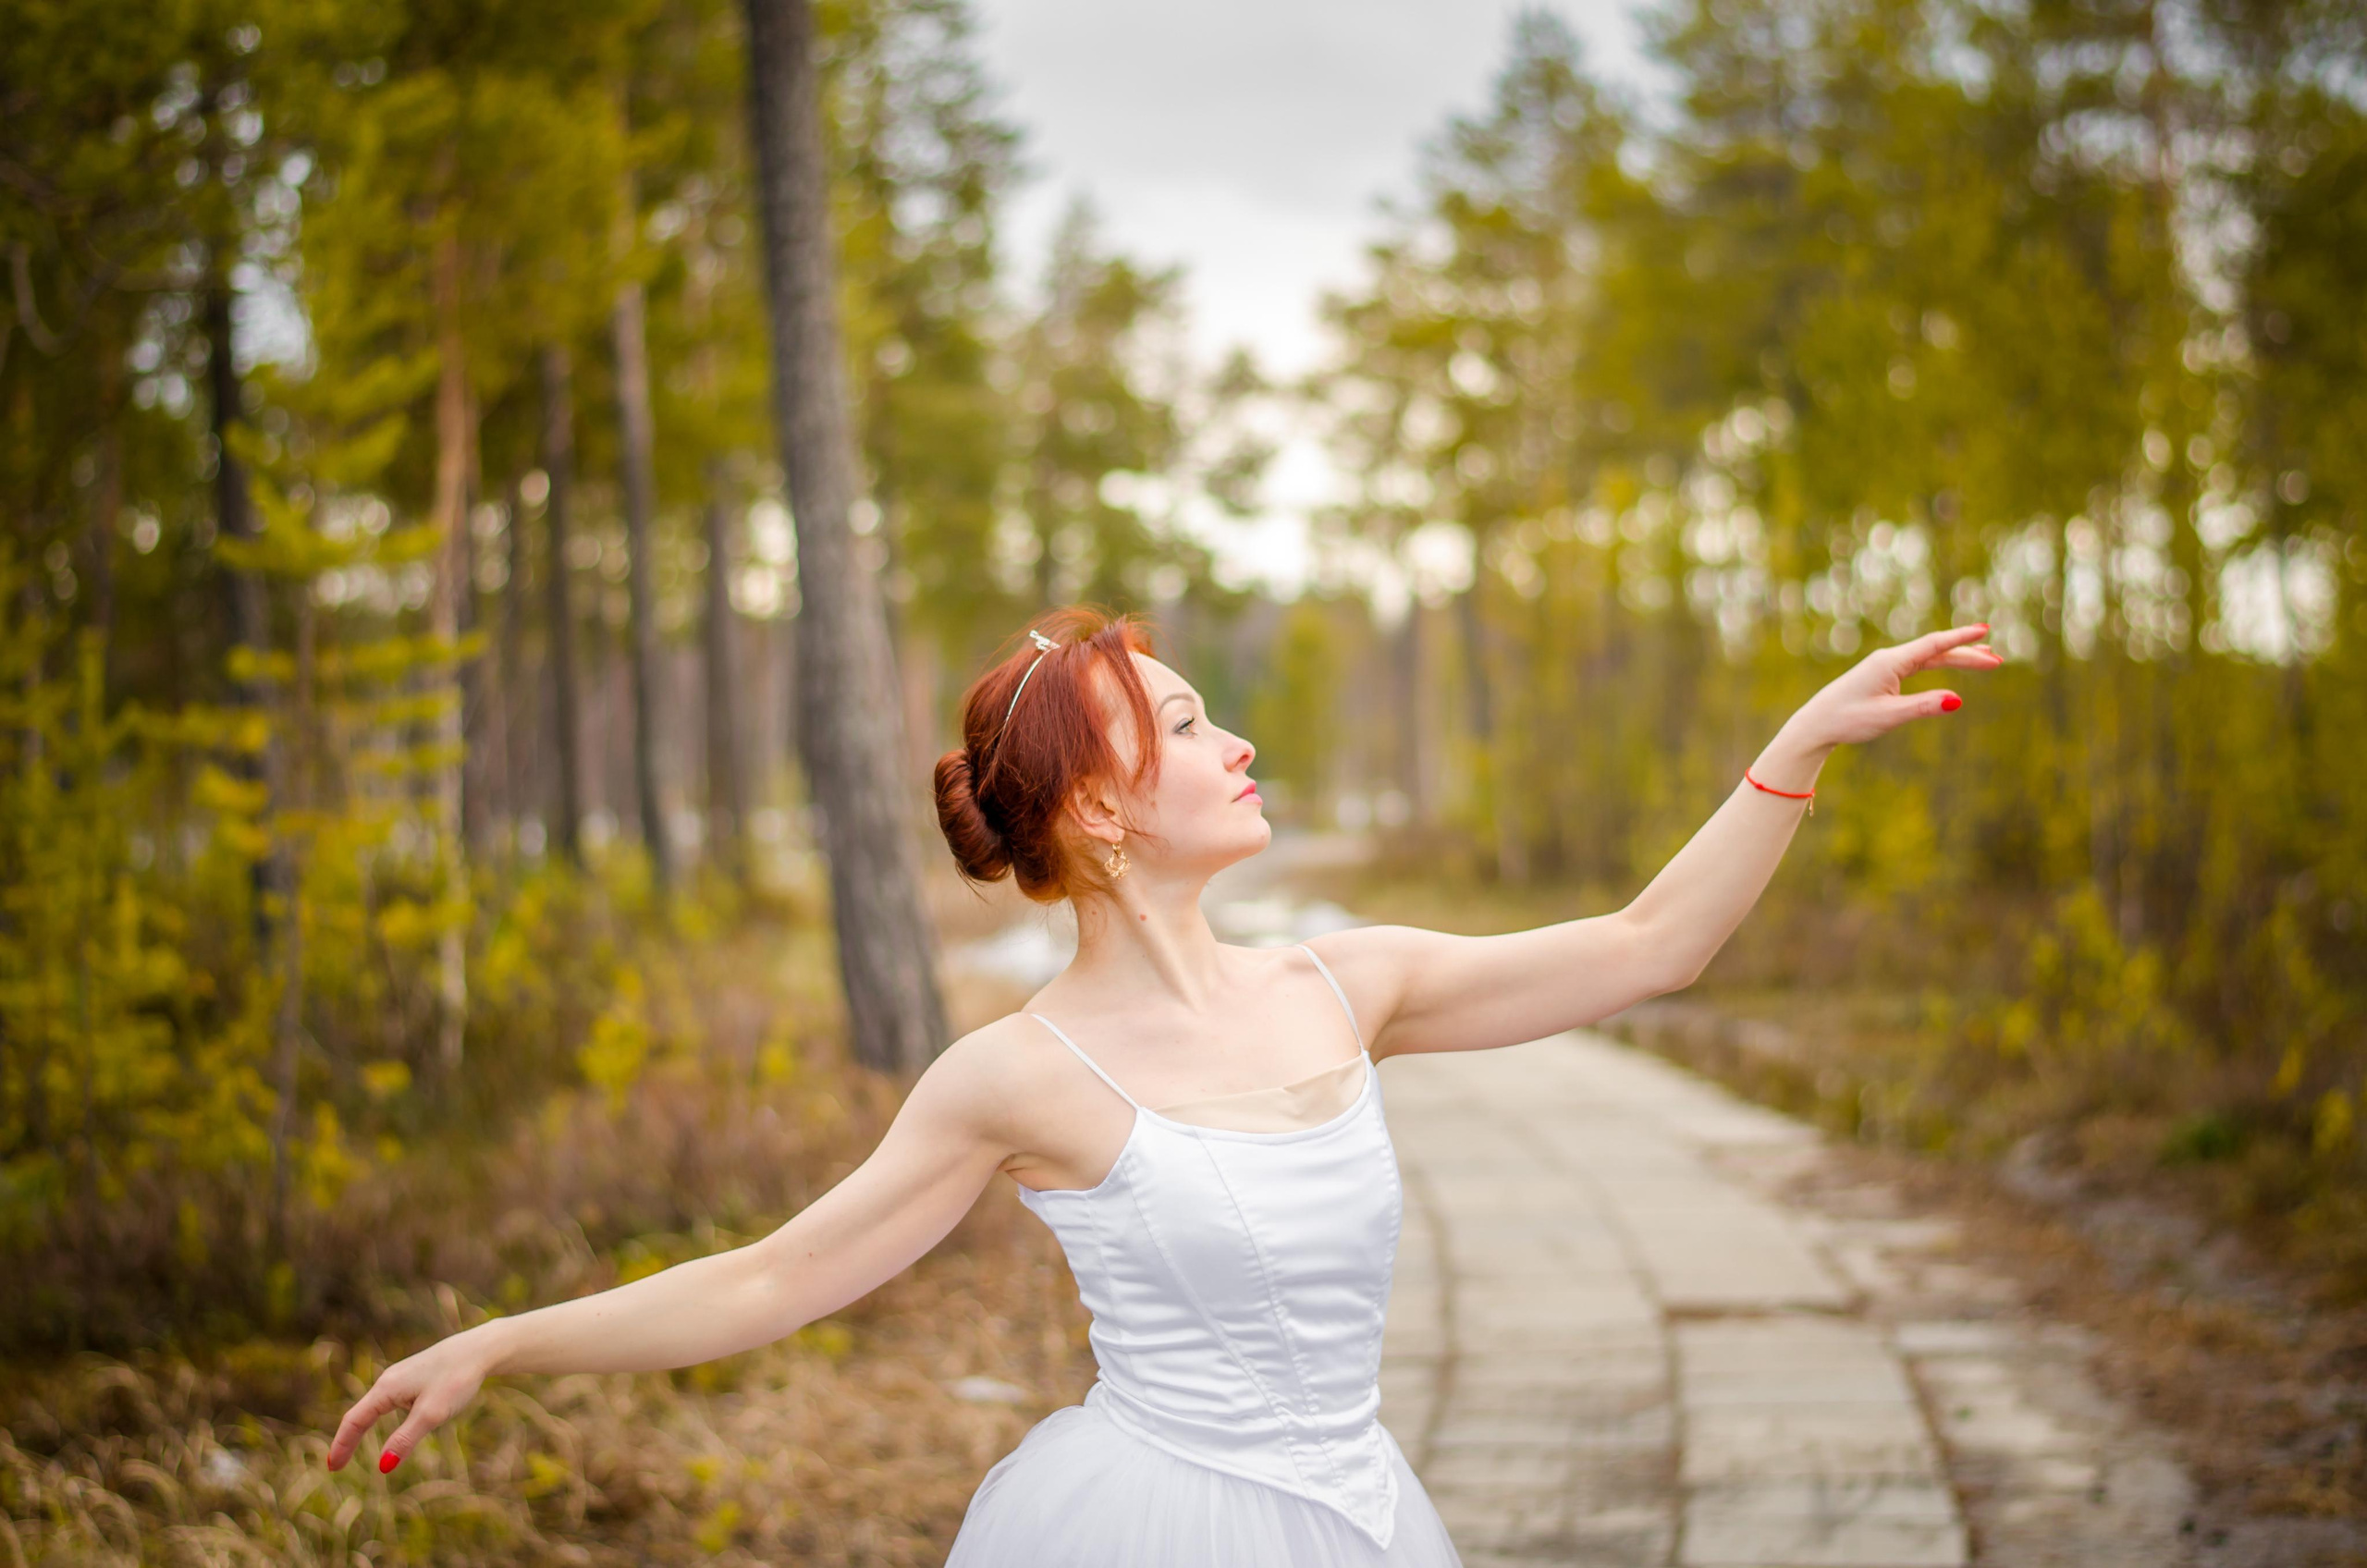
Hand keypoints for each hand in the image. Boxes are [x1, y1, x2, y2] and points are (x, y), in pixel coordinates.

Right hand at [325, 1326, 499, 1473]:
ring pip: (377, 1407)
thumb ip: (406, 1439)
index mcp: (387, 1388)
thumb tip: (383, 1467)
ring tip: (352, 1447)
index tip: (331, 1467)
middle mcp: (390, 1380)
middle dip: (348, 1439)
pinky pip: (392, 1401)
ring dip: (364, 1428)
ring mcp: (403, 1377)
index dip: (342, 1445)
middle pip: (361, 1414)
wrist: (481, 1349)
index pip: (355, 1421)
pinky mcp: (417, 1376)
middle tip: (336, 1465)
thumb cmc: (457, 1379)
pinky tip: (393, 1424)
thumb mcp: (432, 1414)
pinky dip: (381, 1417)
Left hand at [1788, 624, 2001, 750]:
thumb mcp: (1889, 716)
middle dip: (1967, 654)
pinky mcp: (1882, 675)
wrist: (1816, 724)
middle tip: (1997, 660)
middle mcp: (1889, 659)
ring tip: (1985, 659)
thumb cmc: (1848, 720)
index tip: (1985, 630)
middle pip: (1936, 651)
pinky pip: (1918, 664)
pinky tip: (1949, 662)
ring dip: (1956, 657)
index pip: (1934, 646)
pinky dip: (1939, 663)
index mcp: (1890, 662)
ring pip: (1929, 657)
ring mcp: (1886, 666)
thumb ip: (1923, 707)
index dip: (1961, 638)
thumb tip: (1957, 700)